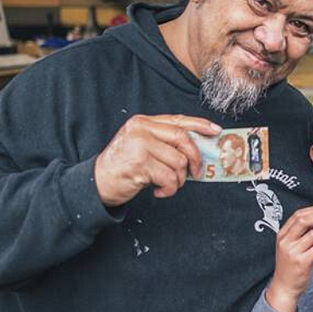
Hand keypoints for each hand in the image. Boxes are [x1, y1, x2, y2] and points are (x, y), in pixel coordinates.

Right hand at [94, 114, 221, 206]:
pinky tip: (159, 191)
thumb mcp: (140, 145)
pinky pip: (170, 178)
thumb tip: (196, 147)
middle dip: (194, 159)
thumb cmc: (123, 166)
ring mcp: (140, 146)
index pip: (178, 120)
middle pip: (183, 140)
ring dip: (179, 179)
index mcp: (142, 122)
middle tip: (195, 173)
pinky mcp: (140, 164)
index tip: (216, 131)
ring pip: (179, 162)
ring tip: (167, 184)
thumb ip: (163, 141)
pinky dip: (169, 189)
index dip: (200, 125)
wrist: (97, 183)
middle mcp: (141, 130)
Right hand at [265, 206, 312, 311]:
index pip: (297, 216)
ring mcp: (293, 252)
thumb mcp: (289, 247)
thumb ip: (300, 234)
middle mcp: (286, 242)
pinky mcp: (302, 262)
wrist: (284, 286)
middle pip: (303, 221)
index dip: (312, 210)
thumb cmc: (289, 265)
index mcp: (282, 235)